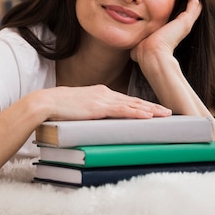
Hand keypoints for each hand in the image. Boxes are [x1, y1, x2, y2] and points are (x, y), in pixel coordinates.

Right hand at [33, 84, 171, 120]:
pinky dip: (137, 112)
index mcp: (100, 93)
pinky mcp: (99, 107)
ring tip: (165, 115)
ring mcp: (102, 99)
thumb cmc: (58, 108)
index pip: (125, 100)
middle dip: (152, 106)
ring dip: (150, 110)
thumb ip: (90, 112)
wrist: (46, 103)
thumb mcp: (79, 108)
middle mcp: (104, 93)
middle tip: (168, 112)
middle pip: (133, 100)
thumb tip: (97, 122)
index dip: (141, 104)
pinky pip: (123, 110)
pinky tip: (149, 115)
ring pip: (132, 105)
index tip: (154, 109)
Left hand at [131, 0, 201, 62]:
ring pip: (195, 4)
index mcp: (172, 32)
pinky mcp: (185, 20)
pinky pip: (194, 2)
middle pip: (190, 8)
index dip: (177, 3)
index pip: (179, 15)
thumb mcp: (140, 43)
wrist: (150, 56)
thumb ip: (138, 40)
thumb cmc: (143, 53)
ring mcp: (185, 24)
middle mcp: (181, 27)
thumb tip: (130, 47)